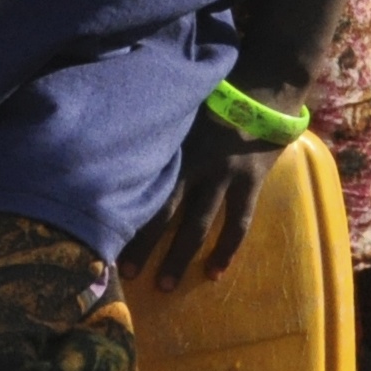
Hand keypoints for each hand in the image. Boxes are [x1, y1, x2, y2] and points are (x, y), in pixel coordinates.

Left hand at [128, 98, 289, 291]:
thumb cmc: (216, 94)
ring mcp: (226, 175)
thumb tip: (120, 146)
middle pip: (164, 210)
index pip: (143, 183)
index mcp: (175, 144)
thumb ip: (160, 131)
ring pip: (198, 224)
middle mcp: (197, 163)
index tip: (102, 234)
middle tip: (126, 272)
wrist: (267, 85)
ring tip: (164, 285)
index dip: (124, 209)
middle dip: (144, 243)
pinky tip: (215, 273)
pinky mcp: (251, 182)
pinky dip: (227, 250)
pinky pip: (238, 223)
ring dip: (180, 256)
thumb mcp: (182, 108)